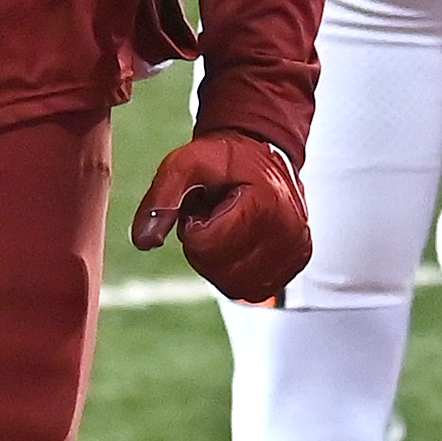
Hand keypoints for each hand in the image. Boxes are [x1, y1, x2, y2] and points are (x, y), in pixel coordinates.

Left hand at [133, 130, 311, 301]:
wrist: (262, 151)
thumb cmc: (224, 158)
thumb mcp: (184, 164)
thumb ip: (161, 200)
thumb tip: (144, 242)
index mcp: (265, 205)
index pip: (206, 244)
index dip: (192, 225)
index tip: (203, 204)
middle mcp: (290, 234)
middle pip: (220, 269)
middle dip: (203, 246)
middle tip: (212, 215)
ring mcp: (297, 252)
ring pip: (236, 286)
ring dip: (218, 261)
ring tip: (226, 227)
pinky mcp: (297, 264)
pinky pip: (253, 289)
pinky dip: (236, 271)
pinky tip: (240, 242)